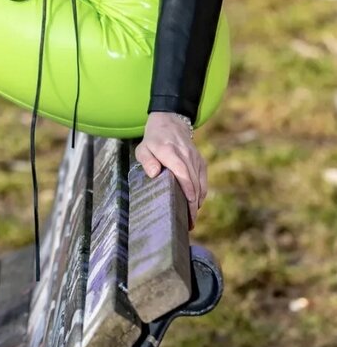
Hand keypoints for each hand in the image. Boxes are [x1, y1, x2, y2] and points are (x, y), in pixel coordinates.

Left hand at [135, 112, 206, 231]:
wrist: (170, 123)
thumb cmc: (153, 140)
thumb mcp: (143, 148)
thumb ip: (147, 160)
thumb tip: (154, 174)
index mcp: (170, 152)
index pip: (181, 172)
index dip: (186, 191)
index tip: (187, 208)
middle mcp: (186, 155)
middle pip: (193, 182)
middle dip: (192, 205)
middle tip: (188, 224)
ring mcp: (195, 158)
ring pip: (200, 184)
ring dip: (197, 203)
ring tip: (191, 220)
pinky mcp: (201, 162)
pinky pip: (203, 181)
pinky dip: (201, 195)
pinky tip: (195, 207)